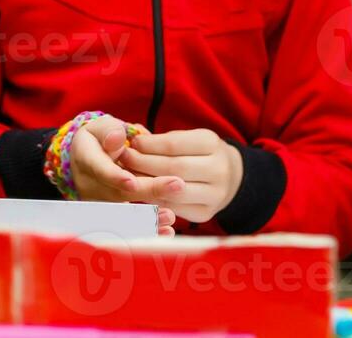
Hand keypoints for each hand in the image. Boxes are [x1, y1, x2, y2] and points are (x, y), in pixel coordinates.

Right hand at [69, 115, 179, 233]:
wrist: (88, 157)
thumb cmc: (100, 138)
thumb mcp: (101, 127)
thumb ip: (109, 130)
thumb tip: (117, 138)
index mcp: (86, 160)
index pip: (100, 170)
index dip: (115, 177)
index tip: (132, 181)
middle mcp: (90, 186)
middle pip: (118, 194)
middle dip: (148, 192)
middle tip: (177, 186)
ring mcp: (99, 205)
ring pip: (123, 215)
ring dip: (148, 217)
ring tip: (171, 215)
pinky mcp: (110, 217)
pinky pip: (129, 227)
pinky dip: (148, 230)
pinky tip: (167, 232)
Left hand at [124, 128, 243, 224]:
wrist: (228, 176)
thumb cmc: (196, 152)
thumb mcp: (186, 138)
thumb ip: (161, 140)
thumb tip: (132, 137)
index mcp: (212, 144)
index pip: (172, 144)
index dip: (148, 145)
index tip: (131, 143)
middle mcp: (218, 170)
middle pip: (173, 168)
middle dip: (143, 163)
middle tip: (123, 159)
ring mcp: (214, 195)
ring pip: (173, 192)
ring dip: (146, 184)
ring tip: (128, 177)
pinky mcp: (205, 213)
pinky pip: (174, 208)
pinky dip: (155, 200)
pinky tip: (140, 192)